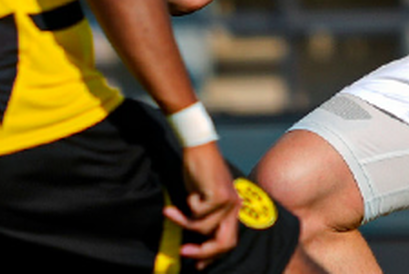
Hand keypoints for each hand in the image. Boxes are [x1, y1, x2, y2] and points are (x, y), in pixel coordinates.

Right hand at [164, 142, 240, 268]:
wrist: (198, 147)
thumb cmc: (197, 171)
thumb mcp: (201, 198)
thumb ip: (203, 218)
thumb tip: (193, 242)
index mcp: (234, 208)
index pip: (228, 241)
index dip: (212, 255)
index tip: (196, 265)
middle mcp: (235, 206)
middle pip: (225, 243)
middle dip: (203, 252)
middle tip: (184, 253)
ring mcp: (229, 201)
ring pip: (204, 228)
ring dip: (184, 221)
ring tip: (172, 210)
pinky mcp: (219, 195)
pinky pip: (198, 213)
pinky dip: (188, 205)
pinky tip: (190, 190)